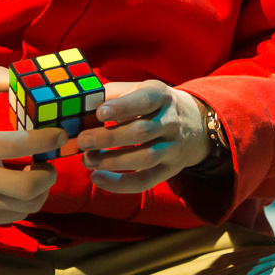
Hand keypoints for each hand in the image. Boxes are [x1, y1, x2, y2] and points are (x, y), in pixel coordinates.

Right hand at [0, 68, 63, 224]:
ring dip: (41, 190)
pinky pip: (14, 216)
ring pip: (25, 206)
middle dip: (49, 174)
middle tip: (49, 162)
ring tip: (37, 173)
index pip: (16, 145)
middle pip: (27, 187)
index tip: (60, 133)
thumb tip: (21, 76)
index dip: (46, 140)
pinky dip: (25, 202)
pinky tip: (20, 187)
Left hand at [72, 80, 214, 194]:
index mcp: (161, 96)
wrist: (193, 123)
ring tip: (87, 160)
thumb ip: (113, 94)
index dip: (122, 107)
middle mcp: (171, 121)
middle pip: (141, 131)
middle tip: (82, 141)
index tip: (100, 113)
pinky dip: (120, 184)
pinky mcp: (170, 170)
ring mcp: (173, 147)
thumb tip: (81, 104)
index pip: (144, 100)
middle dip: (109, 138)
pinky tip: (98, 179)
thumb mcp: (140, 91)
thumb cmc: (152, 105)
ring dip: (113, 161)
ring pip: (145, 157)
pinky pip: (146, 180)